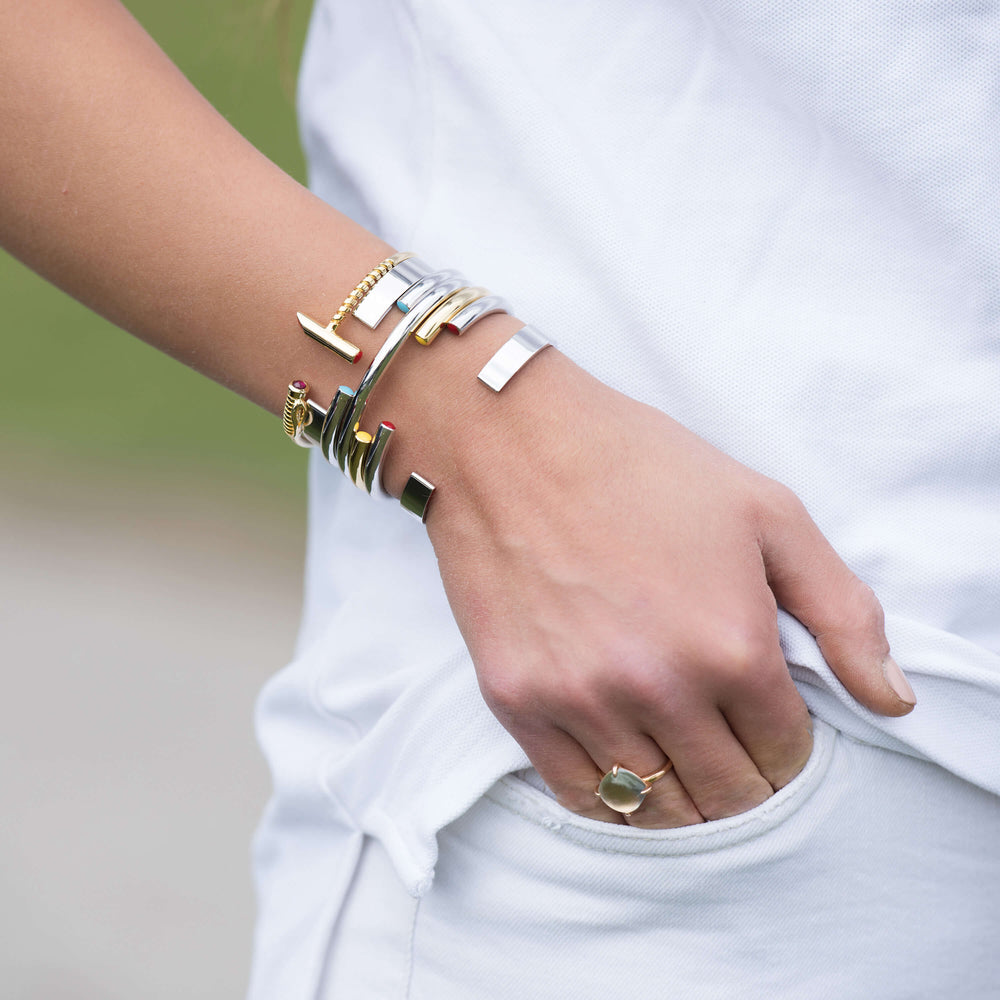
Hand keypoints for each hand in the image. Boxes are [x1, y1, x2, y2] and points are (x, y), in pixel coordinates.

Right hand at [423, 348, 914, 827]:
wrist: (515, 441)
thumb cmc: (642, 467)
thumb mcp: (768, 514)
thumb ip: (843, 612)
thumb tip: (891, 700)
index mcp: (731, 646)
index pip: (784, 753)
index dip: (788, 744)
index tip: (770, 721)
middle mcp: (657, 688)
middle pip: (725, 794)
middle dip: (743, 778)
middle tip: (731, 743)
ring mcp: (580, 699)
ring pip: (655, 807)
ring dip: (682, 794)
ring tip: (681, 756)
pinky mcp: (517, 699)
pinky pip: (578, 794)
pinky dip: (613, 794)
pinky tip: (624, 761)